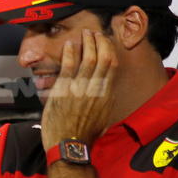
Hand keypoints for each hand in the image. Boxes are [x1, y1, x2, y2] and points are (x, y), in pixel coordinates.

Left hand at [41, 30, 116, 149]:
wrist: (69, 144)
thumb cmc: (83, 135)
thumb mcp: (101, 118)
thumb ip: (102, 103)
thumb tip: (102, 95)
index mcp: (106, 95)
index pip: (112, 66)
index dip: (109, 51)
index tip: (105, 43)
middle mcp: (97, 89)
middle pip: (104, 59)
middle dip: (100, 42)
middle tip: (95, 33)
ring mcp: (81, 89)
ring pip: (89, 59)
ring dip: (87, 44)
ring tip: (85, 34)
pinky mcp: (64, 90)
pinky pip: (69, 66)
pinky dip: (71, 53)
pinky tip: (70, 45)